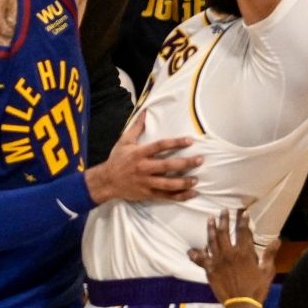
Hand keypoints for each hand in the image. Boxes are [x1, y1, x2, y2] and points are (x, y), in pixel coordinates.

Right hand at [84, 112, 202, 203]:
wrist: (107, 182)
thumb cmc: (117, 159)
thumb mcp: (124, 141)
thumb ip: (136, 127)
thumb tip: (145, 111)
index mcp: (139, 153)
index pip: (160, 146)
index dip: (175, 143)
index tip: (189, 140)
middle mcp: (143, 168)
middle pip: (167, 166)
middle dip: (185, 163)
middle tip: (200, 160)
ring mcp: (146, 183)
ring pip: (168, 184)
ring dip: (184, 182)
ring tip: (196, 180)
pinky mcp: (148, 194)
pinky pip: (166, 196)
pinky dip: (180, 196)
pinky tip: (191, 193)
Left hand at [188, 209, 278, 305]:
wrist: (241, 305)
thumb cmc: (257, 288)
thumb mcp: (267, 271)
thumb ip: (269, 254)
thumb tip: (277, 240)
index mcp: (244, 253)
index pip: (243, 232)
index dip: (243, 220)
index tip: (243, 211)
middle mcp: (229, 253)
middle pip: (224, 232)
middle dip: (224, 219)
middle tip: (223, 210)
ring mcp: (217, 261)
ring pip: (212, 240)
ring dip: (211, 229)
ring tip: (210, 219)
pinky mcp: (209, 269)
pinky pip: (200, 259)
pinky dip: (195, 254)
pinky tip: (191, 249)